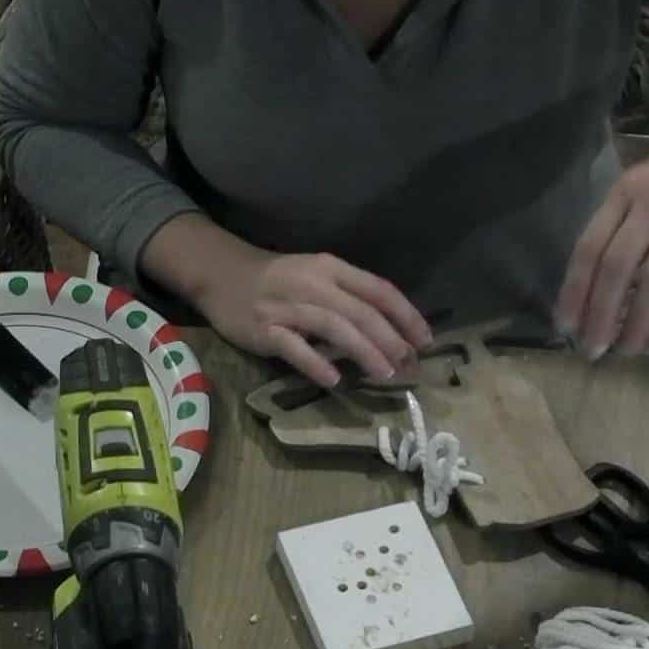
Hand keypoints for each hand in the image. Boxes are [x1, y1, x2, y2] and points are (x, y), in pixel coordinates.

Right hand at [202, 251, 433, 386]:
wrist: (222, 274)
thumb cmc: (279, 280)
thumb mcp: (318, 277)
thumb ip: (350, 299)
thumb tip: (392, 332)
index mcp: (331, 268)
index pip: (378, 289)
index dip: (406, 315)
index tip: (425, 340)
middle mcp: (313, 284)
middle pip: (360, 311)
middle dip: (390, 339)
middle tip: (410, 365)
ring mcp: (287, 307)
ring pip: (334, 327)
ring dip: (364, 351)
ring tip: (386, 373)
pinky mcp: (265, 329)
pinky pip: (294, 348)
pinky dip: (316, 363)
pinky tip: (335, 380)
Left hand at [556, 92, 648, 357]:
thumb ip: (627, 226)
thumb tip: (598, 293)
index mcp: (628, 188)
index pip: (590, 246)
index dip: (574, 290)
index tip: (566, 325)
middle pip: (618, 266)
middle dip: (601, 314)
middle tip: (593, 349)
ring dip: (638, 322)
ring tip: (629, 350)